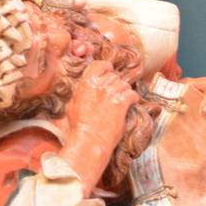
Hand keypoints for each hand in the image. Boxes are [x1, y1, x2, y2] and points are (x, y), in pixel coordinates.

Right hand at [61, 60, 139, 193]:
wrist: (89, 140)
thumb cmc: (79, 126)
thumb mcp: (72, 105)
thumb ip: (80, 93)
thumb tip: (84, 89)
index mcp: (86, 83)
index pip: (100, 65)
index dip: (107, 68)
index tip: (109, 73)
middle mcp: (99, 85)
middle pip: (114, 76)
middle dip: (116, 84)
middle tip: (115, 93)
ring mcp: (111, 93)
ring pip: (124, 84)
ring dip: (124, 91)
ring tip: (123, 99)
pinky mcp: (122, 103)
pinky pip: (132, 94)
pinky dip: (133, 98)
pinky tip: (131, 103)